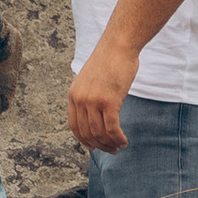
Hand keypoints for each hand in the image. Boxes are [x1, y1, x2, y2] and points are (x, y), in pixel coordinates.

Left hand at [69, 33, 135, 153]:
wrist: (118, 46)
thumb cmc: (109, 62)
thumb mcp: (90, 80)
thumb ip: (88, 97)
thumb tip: (93, 117)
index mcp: (73, 95)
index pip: (74, 126)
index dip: (84, 140)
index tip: (94, 147)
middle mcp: (80, 99)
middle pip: (87, 132)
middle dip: (99, 145)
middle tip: (111, 150)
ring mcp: (93, 101)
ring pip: (99, 133)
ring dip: (110, 144)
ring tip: (119, 146)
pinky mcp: (109, 101)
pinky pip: (112, 128)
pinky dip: (118, 138)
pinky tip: (124, 141)